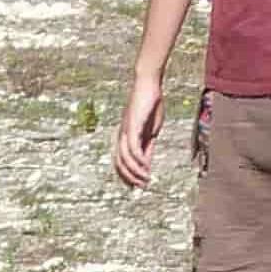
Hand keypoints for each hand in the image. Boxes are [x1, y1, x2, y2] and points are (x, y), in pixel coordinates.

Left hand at [113, 68, 164, 188]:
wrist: (148, 85)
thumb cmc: (150, 105)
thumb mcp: (151, 130)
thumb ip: (147, 146)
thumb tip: (146, 164)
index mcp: (125, 137)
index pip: (121, 161)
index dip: (127, 175)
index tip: (137, 185)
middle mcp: (121, 136)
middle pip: (119, 163)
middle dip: (129, 177)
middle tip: (141, 186)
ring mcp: (125, 131)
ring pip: (125, 158)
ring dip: (135, 171)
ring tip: (145, 179)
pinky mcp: (132, 126)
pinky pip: (132, 147)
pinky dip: (138, 159)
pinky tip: (146, 166)